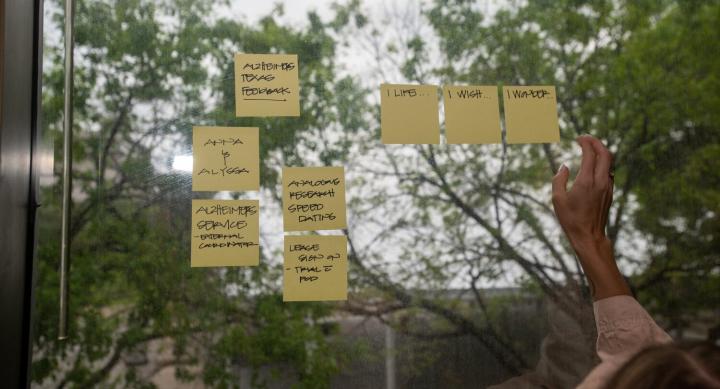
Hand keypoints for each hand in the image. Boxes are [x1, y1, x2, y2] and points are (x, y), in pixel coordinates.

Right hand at [552, 135, 629, 299]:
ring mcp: (607, 187)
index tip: (578, 138)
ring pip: (610, 162)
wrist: (589, 236)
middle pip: (606, 153)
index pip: (591, 153)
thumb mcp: (557, 199)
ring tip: (591, 149)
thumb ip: (559, 179)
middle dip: (597, 142)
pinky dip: (603, 163)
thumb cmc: (571, 219)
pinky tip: (594, 165)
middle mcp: (600, 181)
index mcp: (587, 181)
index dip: (586, 142)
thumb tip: (564, 166)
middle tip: (586, 139)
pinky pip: (609, 171)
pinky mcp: (609, 192)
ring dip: (602, 152)